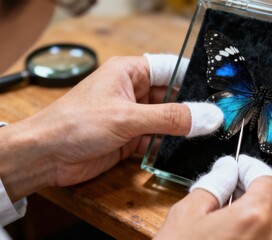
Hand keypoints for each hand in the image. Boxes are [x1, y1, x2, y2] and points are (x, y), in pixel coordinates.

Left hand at [0, 55, 221, 200]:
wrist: (46, 156)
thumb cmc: (76, 123)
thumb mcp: (127, 117)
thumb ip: (170, 118)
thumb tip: (207, 116)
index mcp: (129, 72)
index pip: (170, 69)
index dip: (194, 77)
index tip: (218, 90)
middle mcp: (133, 92)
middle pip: (172, 96)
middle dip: (192, 108)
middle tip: (218, 119)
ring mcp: (132, 116)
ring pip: (167, 120)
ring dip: (182, 129)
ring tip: (208, 135)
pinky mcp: (130, 139)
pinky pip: (157, 139)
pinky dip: (169, 146)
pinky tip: (184, 151)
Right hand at [155, 155, 271, 239]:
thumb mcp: (187, 215)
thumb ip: (214, 184)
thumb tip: (228, 169)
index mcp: (254, 217)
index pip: (269, 180)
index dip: (254, 170)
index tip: (242, 169)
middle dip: (266, 193)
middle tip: (240, 193)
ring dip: (270, 216)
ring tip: (239, 219)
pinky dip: (269, 236)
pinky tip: (244, 238)